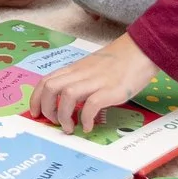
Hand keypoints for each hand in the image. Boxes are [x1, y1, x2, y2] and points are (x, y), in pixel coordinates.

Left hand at [29, 34, 163, 133]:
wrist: (141, 50)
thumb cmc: (117, 61)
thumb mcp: (91, 67)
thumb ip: (79, 79)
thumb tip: (67, 100)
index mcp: (74, 69)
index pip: (46, 81)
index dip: (36, 99)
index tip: (36, 114)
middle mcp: (81, 74)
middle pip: (51, 88)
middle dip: (47, 109)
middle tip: (55, 123)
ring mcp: (96, 81)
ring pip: (67, 95)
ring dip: (63, 116)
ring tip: (70, 128)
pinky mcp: (111, 90)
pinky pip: (92, 104)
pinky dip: (86, 118)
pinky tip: (88, 126)